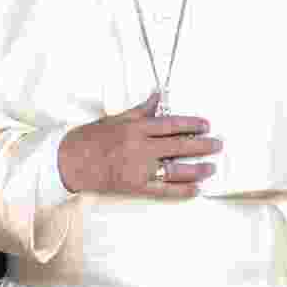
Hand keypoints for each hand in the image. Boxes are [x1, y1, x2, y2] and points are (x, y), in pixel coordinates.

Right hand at [58, 93, 220, 197]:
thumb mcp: (117, 118)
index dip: (191, 125)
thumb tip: (158, 95)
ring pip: (174, 169)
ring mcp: (138, 168)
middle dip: (201, 145)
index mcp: (137, 128)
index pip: (171, 124)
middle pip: (178, 146)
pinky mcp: (134, 186)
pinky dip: (180, 190)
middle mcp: (140, 147)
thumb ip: (142, 110)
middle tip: (218, 144)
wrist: (68, 162)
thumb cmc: (91, 138)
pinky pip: (162, 190)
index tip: (206, 125)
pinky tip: (195, 189)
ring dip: (196, 169)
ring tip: (211, 167)